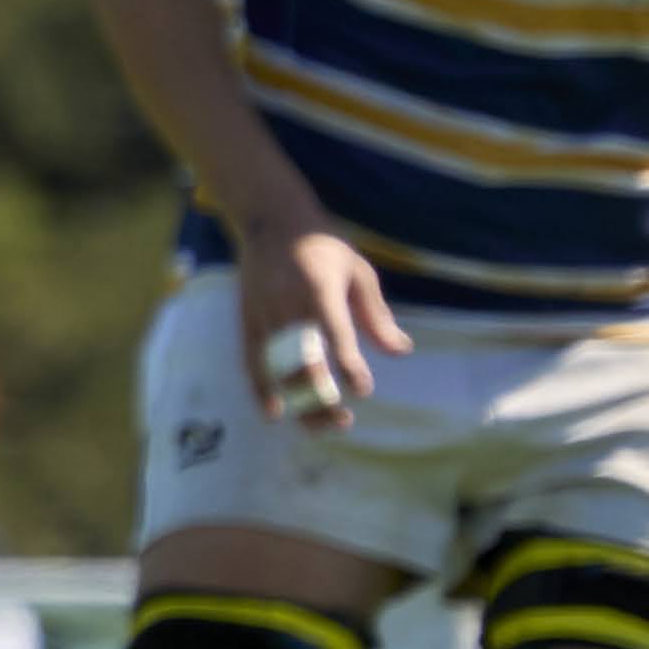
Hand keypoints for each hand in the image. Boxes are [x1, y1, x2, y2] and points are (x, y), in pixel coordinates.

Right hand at [236, 217, 406, 423]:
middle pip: (302, 360)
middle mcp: (287, 305)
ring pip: (277, 368)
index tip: (362, 389)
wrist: (270, 222)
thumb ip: (376, 314)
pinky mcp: (248, 321)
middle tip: (343, 422)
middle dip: (321, 397)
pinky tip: (275, 413)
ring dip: (297, 400)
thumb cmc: (324, 247)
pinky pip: (253, 361)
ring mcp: (263, 314)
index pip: (334, 334)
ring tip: (318, 426)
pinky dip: (262, 389)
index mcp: (318, 289)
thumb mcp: (359, 272)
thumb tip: (401, 351)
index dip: (347, 365)